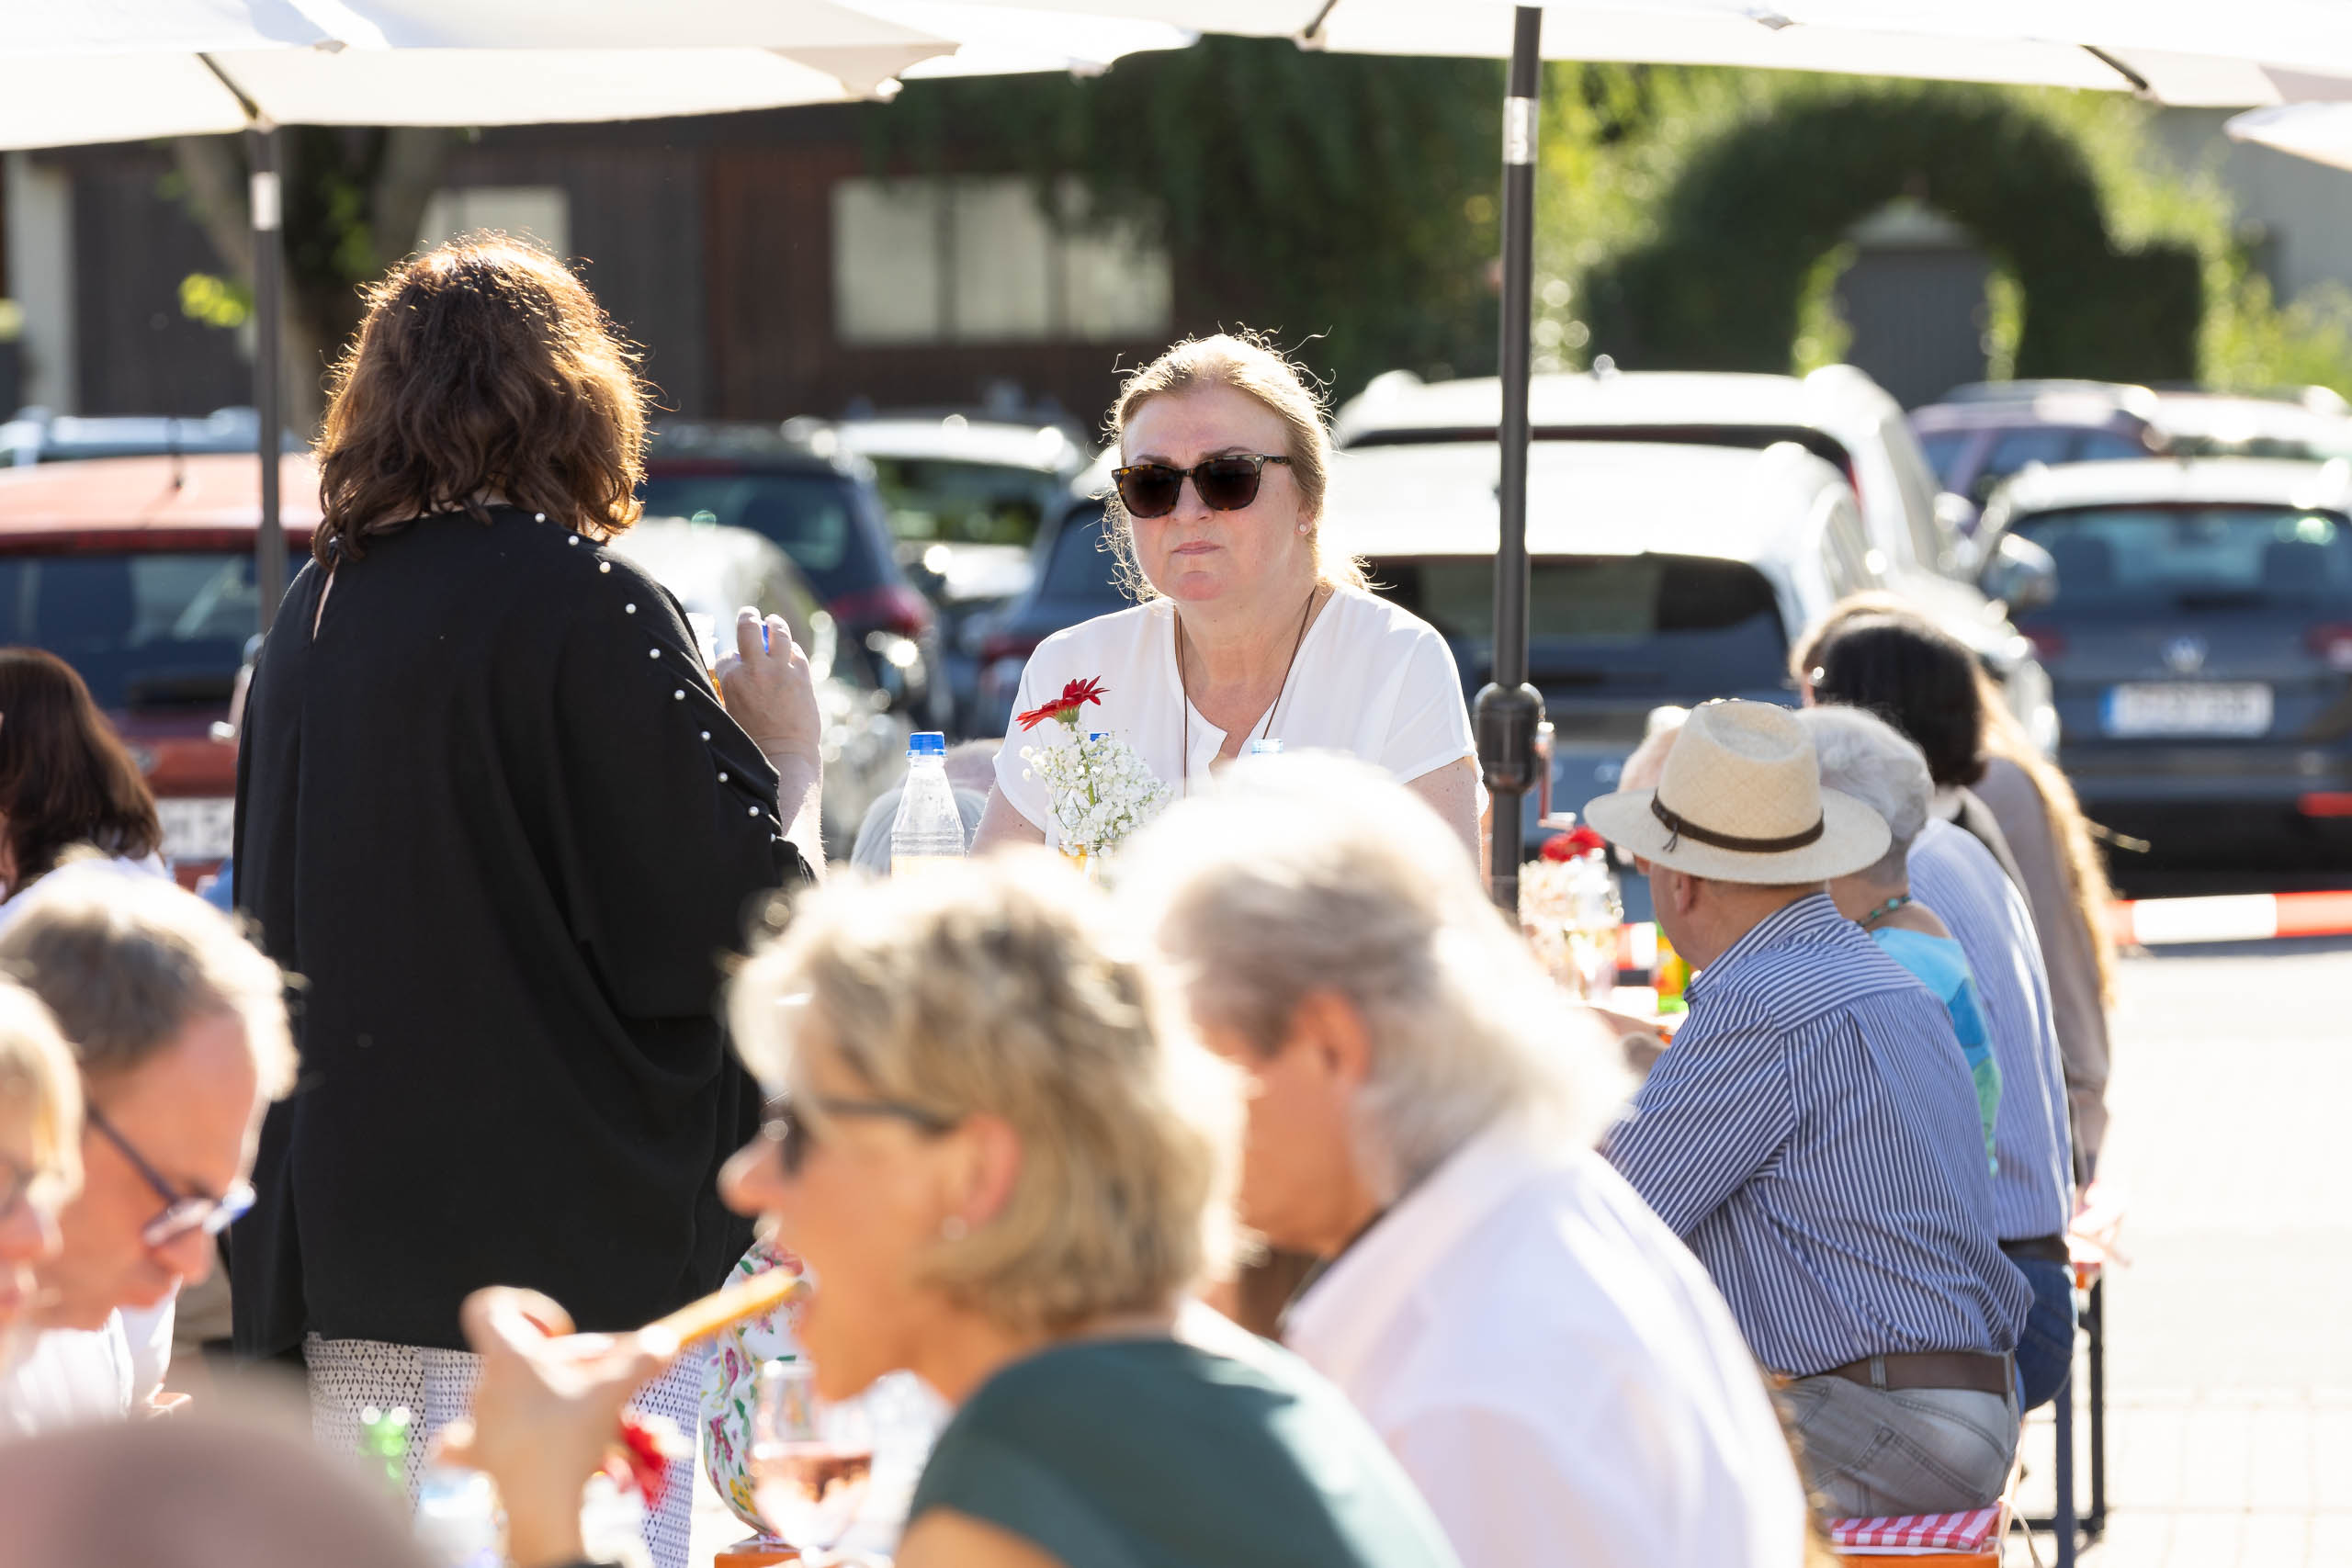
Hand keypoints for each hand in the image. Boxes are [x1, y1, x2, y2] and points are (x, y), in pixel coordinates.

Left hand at [437, 1287, 679, 1567]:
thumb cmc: (567, 1440)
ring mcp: (475, 1422)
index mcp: (508, 1358)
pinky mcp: (476, 1455)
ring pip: (508, 1394)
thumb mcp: (611, 1391)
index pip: (489, 1306)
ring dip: (544, 1397)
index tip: (560, 1333)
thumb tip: (665, 1339)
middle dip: (562, 1364)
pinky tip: (506, 1440)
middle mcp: (484, 1385)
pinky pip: (464, 1439)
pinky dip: (481, 1438)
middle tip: (595, 1383)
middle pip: (520, 1356)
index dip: (526, 1307)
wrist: (539, 1506)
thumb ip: (641, 1359)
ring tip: (576, 1417)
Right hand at [716, 608, 821, 768]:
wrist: (784, 754)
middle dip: (748, 616)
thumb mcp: (729, 713)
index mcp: (731, 679)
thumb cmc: (753, 741)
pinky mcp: (802, 677)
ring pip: (779, 633)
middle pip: (749, 628)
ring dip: (775, 624)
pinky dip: (792, 650)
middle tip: (749, 613)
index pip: (727, 655)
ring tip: (773, 622)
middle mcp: (756, 669)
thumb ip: (728, 691)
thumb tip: (726, 678)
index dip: (730, 658)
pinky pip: (797, 653)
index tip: (735, 661)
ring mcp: (781, 671)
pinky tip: (789, 652)